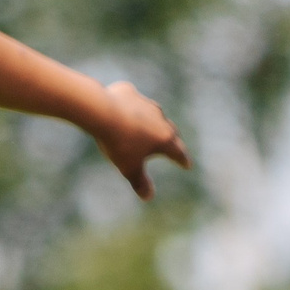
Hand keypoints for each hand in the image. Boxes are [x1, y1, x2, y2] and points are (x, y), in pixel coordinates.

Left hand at [90, 82, 189, 198]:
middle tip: (174, 145)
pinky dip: (132, 107)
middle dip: (172, 139)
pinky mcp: (129, 92)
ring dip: (154, 121)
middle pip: (171, 131)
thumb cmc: (119, 143)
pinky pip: (133, 101)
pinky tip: (125, 110)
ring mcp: (145, 103)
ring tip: (151, 126)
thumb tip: (148, 197)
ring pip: (154, 113)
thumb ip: (140, 182)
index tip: (187, 165)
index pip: (178, 152)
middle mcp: (160, 119)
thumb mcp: (129, 167)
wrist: (102, 112)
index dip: (182, 160)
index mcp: (164, 139)